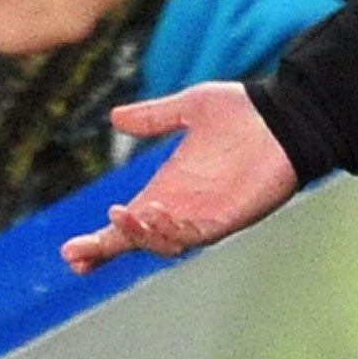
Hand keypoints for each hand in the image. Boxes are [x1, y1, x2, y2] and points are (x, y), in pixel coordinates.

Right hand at [60, 83, 297, 273]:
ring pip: (161, 242)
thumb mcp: (192, 108)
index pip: (126, 223)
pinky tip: (154, 213)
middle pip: (136, 241)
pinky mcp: (228, 218)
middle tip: (81, 250)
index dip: (99, 242)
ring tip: (124, 214)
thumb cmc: (244, 111)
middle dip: (107, 249)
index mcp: (166, 189)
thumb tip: (115, 117)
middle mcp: (180, 208)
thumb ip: (155, 117)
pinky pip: (193, 235)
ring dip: (139, 234)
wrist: (287, 114)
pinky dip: (170, 231)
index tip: (71, 250)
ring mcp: (203, 216)